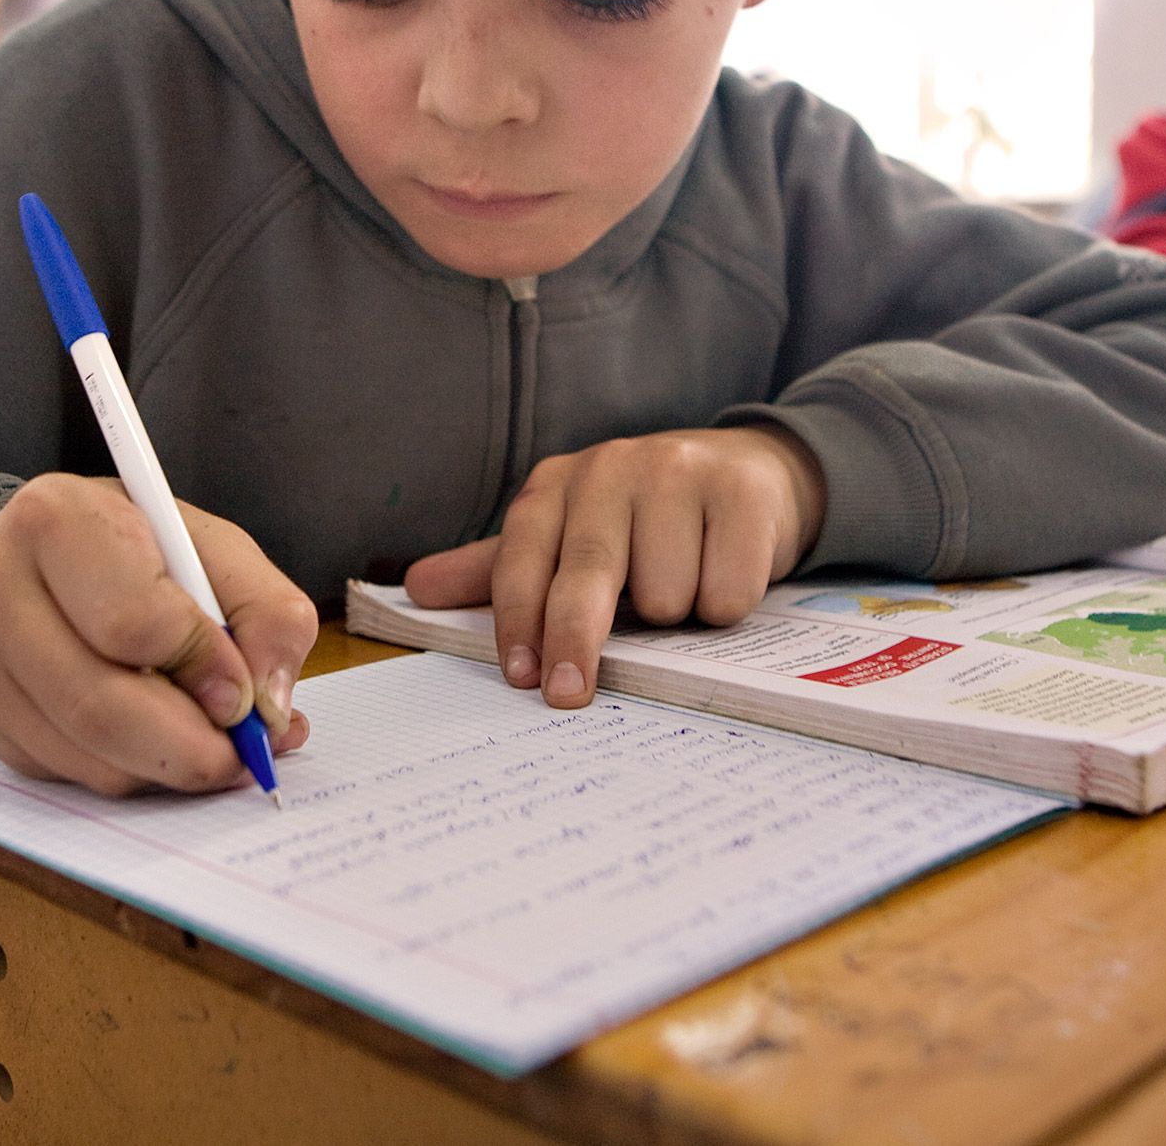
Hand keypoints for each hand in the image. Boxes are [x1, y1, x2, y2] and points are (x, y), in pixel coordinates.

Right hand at [0, 474, 316, 795]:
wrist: (57, 557)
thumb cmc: (144, 550)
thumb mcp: (219, 551)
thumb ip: (267, 615)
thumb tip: (269, 709)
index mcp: (53, 520)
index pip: (131, 623)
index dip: (202, 667)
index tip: (245, 692)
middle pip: (98, 706)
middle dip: (189, 746)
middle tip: (242, 754)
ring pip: (86, 755)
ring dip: (165, 767)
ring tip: (209, 740)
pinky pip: (68, 775)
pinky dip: (129, 773)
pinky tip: (157, 738)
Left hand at [401, 425, 825, 709]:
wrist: (747, 470)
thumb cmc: (642, 520)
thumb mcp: (568, 536)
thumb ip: (501, 569)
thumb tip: (418, 589)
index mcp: (557, 485)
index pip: (521, 558)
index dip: (517, 621)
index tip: (521, 677)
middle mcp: (611, 469)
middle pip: (586, 574)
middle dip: (575, 641)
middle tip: (569, 696)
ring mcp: (679, 474)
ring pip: (665, 594)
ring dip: (675, 616)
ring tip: (683, 587)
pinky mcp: (741, 493)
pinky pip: (726, 589)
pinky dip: (726, 605)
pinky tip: (725, 576)